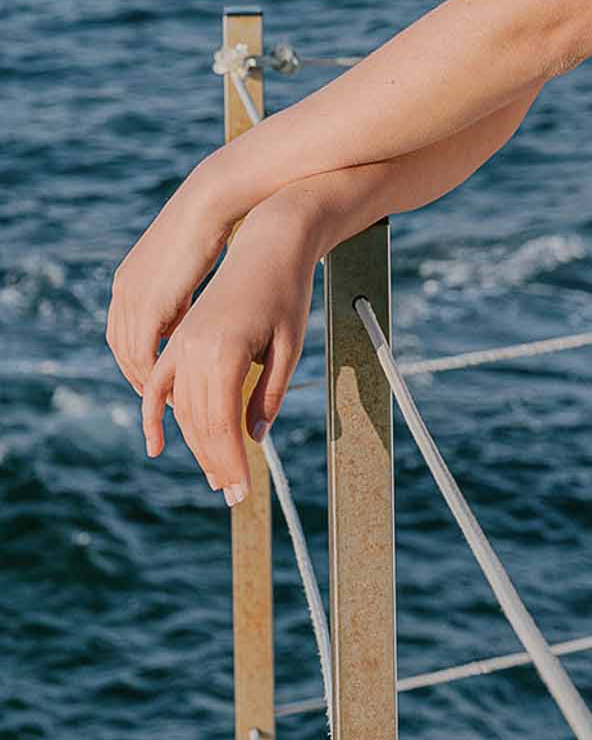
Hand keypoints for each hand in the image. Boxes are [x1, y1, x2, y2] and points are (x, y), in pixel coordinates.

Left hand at [106, 152, 236, 399]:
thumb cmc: (207, 228)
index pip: (122, 333)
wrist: (207, 204)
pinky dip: (157, 373)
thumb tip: (185, 316)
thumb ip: (177, 294)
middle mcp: (122, 292)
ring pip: (130, 356)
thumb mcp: (184, 268)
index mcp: (127, 281)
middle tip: (167, 396)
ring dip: (151, 380)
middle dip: (142, 376)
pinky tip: (181, 381)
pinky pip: (143, 353)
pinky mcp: (147, 304)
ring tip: (178, 395)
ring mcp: (130, 298)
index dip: (140, 359)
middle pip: (122, 349)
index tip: (163, 377)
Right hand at [139, 194, 319, 504]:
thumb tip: (254, 440)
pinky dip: (155, 415)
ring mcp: (181, 342)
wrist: (269, 245)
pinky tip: (157, 444)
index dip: (231, 462)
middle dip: (217, 461)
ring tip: (218, 474)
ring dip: (197, 445)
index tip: (242, 493)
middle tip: (233, 494)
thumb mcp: (289, 348)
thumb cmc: (287, 294)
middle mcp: (194, 349)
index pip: (222, 424)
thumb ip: (268, 395)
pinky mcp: (179, 338)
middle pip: (199, 422)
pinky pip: (160, 384)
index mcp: (225, 352)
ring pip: (181, 409)